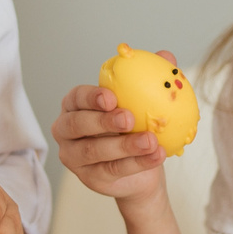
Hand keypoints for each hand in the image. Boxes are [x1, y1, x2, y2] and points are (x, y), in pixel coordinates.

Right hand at [52, 67, 174, 206]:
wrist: (143, 165)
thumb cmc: (135, 126)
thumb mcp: (143, 101)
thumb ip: (150, 78)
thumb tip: (166, 55)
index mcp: (75, 105)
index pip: (76, 98)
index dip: (90, 97)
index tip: (112, 97)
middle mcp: (66, 130)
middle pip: (77, 124)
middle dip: (103, 121)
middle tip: (129, 118)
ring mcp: (74, 156)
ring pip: (93, 151)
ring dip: (124, 146)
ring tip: (151, 141)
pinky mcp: (89, 178)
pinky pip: (111, 170)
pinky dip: (135, 163)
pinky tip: (156, 156)